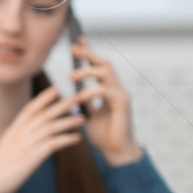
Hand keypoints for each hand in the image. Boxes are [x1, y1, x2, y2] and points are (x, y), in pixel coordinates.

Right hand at [0, 86, 84, 192]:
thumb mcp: (6, 148)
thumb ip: (19, 138)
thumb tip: (34, 135)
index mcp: (12, 131)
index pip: (29, 109)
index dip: (43, 98)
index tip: (57, 89)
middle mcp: (18, 135)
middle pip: (44, 115)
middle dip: (62, 105)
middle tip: (79, 97)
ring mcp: (25, 145)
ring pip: (50, 127)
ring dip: (68, 122)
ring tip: (82, 118)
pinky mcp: (31, 158)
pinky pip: (52, 145)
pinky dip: (66, 140)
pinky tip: (77, 139)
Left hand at [69, 38, 141, 165]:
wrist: (115, 151)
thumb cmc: (103, 135)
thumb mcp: (88, 115)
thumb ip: (83, 102)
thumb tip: (71, 93)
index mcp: (108, 90)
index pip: (98, 66)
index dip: (89, 53)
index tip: (76, 41)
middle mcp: (116, 89)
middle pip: (105, 63)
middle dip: (89, 54)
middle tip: (73, 48)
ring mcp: (121, 95)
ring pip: (106, 73)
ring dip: (86, 72)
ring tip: (71, 77)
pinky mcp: (122, 104)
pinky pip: (105, 91)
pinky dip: (89, 92)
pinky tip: (77, 98)